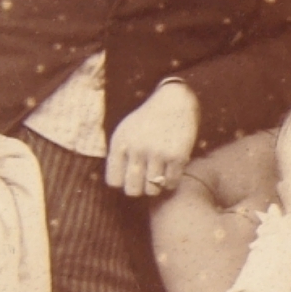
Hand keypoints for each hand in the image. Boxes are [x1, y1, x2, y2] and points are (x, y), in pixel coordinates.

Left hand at [105, 80, 199, 197]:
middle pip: (132, 190)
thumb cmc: (148, 120)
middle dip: (139, 189)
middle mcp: (136, 149)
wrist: (175, 101)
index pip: (114, 181)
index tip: (131, 176)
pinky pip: (171, 183)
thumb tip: (118, 184)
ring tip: (159, 176)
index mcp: (120, 143)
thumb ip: (118, 155)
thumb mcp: (125, 131)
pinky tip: (171, 172)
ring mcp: (157, 153)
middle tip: (146, 181)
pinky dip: (171, 182)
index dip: (123, 182)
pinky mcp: (177, 156)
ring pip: (152, 190)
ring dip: (156, 187)